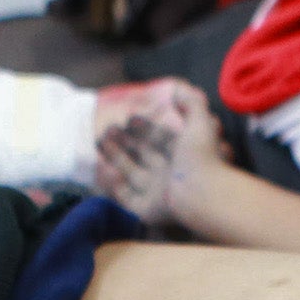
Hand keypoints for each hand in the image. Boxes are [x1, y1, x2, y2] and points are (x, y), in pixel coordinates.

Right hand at [93, 79, 229, 225]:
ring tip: (99, 142)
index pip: (161, 139)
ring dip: (116, 157)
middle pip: (144, 155)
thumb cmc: (199, 156)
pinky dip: (116, 186)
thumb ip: (191, 102)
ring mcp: (157, 192)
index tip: (129, 118)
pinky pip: (127, 197)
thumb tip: (179, 90)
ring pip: (132, 173)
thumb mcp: (199, 121)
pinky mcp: (146, 209)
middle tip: (107, 129)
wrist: (199, 193)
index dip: (145, 128)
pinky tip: (104, 171)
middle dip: (126, 142)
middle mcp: (169, 173)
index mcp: (182, 154)